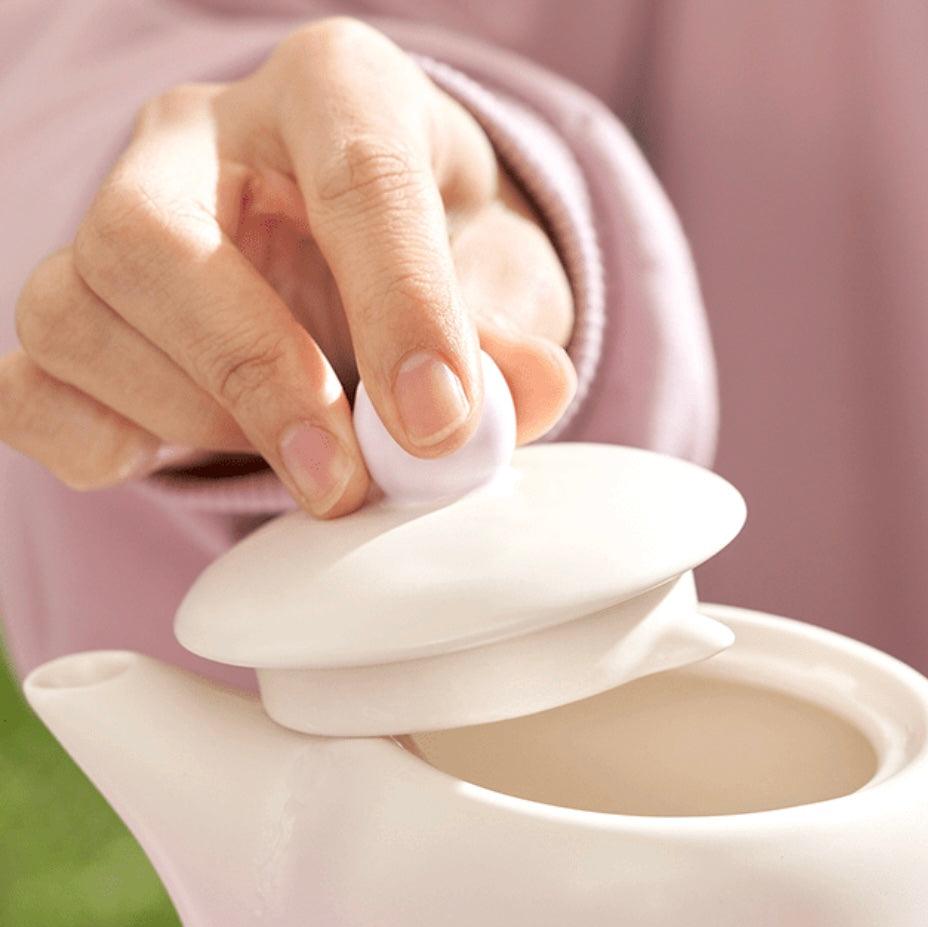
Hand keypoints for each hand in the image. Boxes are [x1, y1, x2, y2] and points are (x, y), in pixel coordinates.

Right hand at [2, 17, 573, 515]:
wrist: (383, 266)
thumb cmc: (448, 259)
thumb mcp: (507, 279)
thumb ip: (513, 334)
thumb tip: (527, 388)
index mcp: (335, 94)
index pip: (355, 174)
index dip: (399, 307)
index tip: (439, 426)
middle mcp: (199, 137)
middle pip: (152, 236)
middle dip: (254, 378)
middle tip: (344, 482)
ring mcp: (116, 219)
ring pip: (77, 313)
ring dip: (191, 420)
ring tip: (299, 457)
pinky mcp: (81, 312)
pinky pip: (29, 382)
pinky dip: (88, 441)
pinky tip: (165, 460)